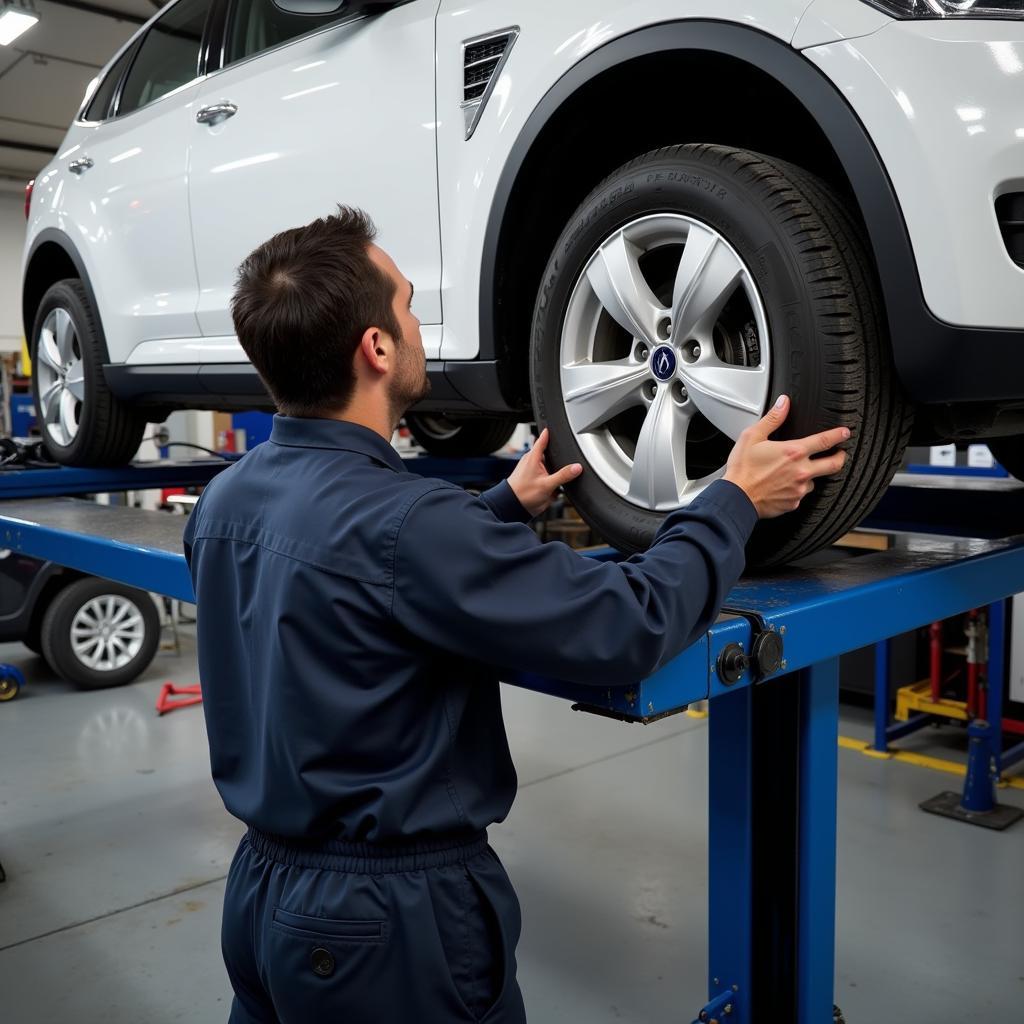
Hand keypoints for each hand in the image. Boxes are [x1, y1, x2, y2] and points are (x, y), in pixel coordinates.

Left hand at [507, 428, 582, 516]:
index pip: (543, 439)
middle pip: (551, 454)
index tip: (553, 426)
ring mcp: (537, 473)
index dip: (549, 432)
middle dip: (558, 458)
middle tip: (566, 460)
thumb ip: (563, 475)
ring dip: (557, 473)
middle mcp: (535, 463)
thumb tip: (576, 468)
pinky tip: (557, 488)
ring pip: (552, 468)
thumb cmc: (522, 494)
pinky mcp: (539, 482)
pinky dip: (555, 483)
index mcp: (533, 457)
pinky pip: (551, 479)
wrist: (514, 507)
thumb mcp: (546, 484)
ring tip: (558, 479)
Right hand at [723, 395, 849, 518]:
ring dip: (810, 476)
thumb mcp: (752, 437)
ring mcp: (799, 489)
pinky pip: (800, 494)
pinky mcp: (793, 503)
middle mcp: (801, 471)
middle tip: (839, 454)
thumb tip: (784, 403)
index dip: (839, 435)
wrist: (736, 498)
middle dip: (840, 457)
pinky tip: (783, 486)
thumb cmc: (742, 469)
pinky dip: (795, 490)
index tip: (845, 433)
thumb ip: (772, 419)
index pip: (826, 440)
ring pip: (814, 481)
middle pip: (834, 464)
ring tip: (796, 473)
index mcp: (794, 452)